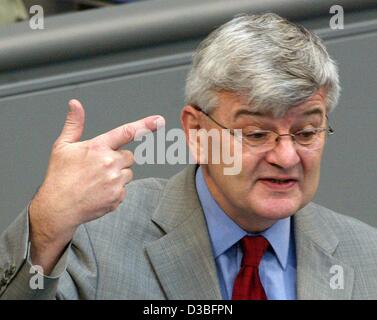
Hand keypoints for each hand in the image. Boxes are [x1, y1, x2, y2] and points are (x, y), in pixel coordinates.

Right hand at [29, 99, 163, 270]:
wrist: (58, 208)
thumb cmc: (59, 176)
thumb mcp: (63, 146)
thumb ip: (74, 124)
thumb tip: (75, 104)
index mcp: (98, 147)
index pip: (127, 132)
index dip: (145, 125)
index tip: (159, 120)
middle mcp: (110, 162)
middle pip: (130, 156)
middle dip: (119, 160)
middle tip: (100, 167)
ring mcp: (115, 181)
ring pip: (128, 173)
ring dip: (118, 175)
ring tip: (97, 181)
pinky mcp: (118, 196)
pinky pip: (124, 189)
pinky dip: (115, 190)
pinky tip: (99, 192)